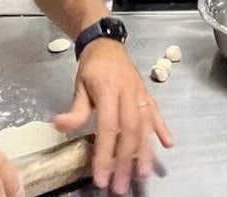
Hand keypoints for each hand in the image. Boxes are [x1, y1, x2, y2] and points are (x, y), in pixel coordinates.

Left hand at [54, 39, 171, 194]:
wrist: (107, 43)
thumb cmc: (92, 66)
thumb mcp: (79, 84)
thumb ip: (75, 108)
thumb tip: (59, 126)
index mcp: (109, 90)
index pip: (108, 127)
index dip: (105, 153)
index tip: (101, 176)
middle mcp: (128, 93)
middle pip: (129, 131)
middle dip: (126, 160)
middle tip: (121, 184)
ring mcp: (140, 94)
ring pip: (145, 125)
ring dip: (146, 151)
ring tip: (144, 173)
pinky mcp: (147, 95)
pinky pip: (157, 113)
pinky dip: (162, 129)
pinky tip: (168, 145)